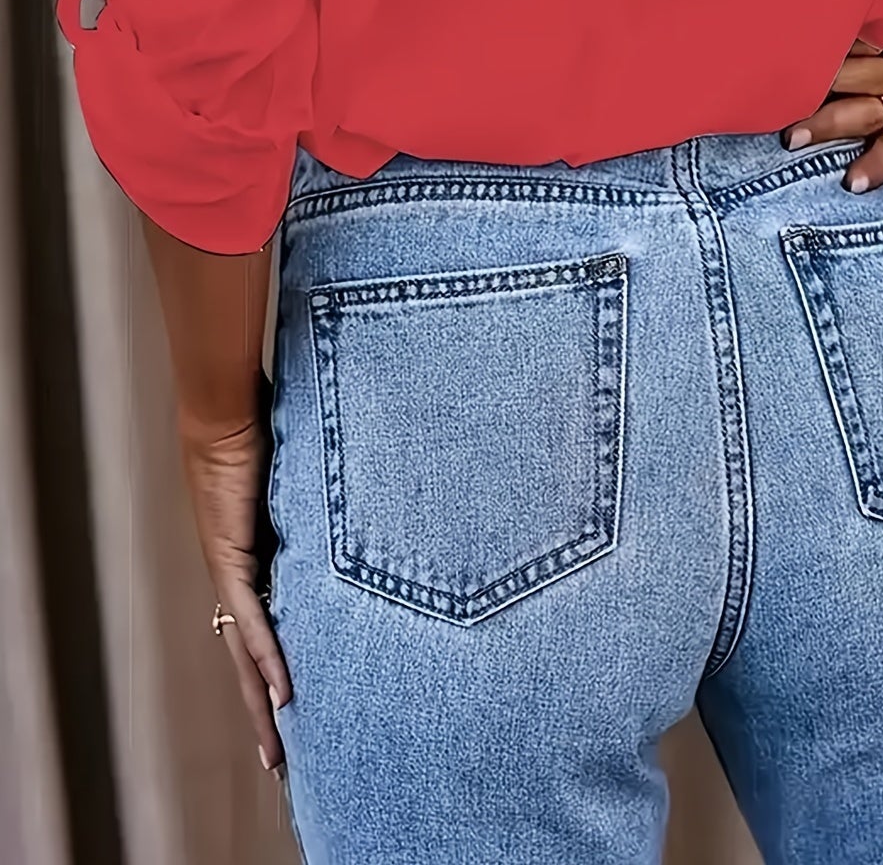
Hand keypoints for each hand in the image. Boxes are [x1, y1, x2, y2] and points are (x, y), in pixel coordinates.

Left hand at [179, 411, 291, 771]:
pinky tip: (284, 693)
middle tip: (279, 757)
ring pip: (246, 653)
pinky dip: (269, 657)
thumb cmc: (261, 429)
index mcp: (252, 561)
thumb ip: (326, 501)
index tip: (292, 707)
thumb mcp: (302, 481)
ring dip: (263, 702)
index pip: (262, 630)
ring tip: (278, 749)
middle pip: (249, 659)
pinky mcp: (230, 560)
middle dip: (264, 710)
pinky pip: (253, 621)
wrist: (225, 410)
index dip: (275, 672)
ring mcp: (230, 572)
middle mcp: (237, 575)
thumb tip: (372, 495)